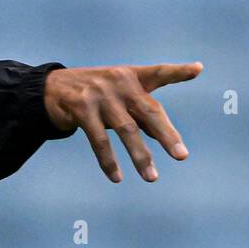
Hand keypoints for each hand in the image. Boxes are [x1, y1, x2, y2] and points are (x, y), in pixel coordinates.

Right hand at [43, 62, 202, 182]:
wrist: (51, 88)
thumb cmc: (95, 94)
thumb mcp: (120, 97)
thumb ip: (142, 112)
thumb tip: (166, 138)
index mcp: (131, 76)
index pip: (158, 72)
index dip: (178, 72)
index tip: (197, 69)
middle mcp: (118, 82)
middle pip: (149, 111)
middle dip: (166, 135)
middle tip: (182, 156)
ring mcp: (100, 95)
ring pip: (126, 130)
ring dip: (140, 156)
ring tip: (151, 177)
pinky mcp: (81, 109)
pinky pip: (99, 140)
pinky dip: (109, 161)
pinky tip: (117, 177)